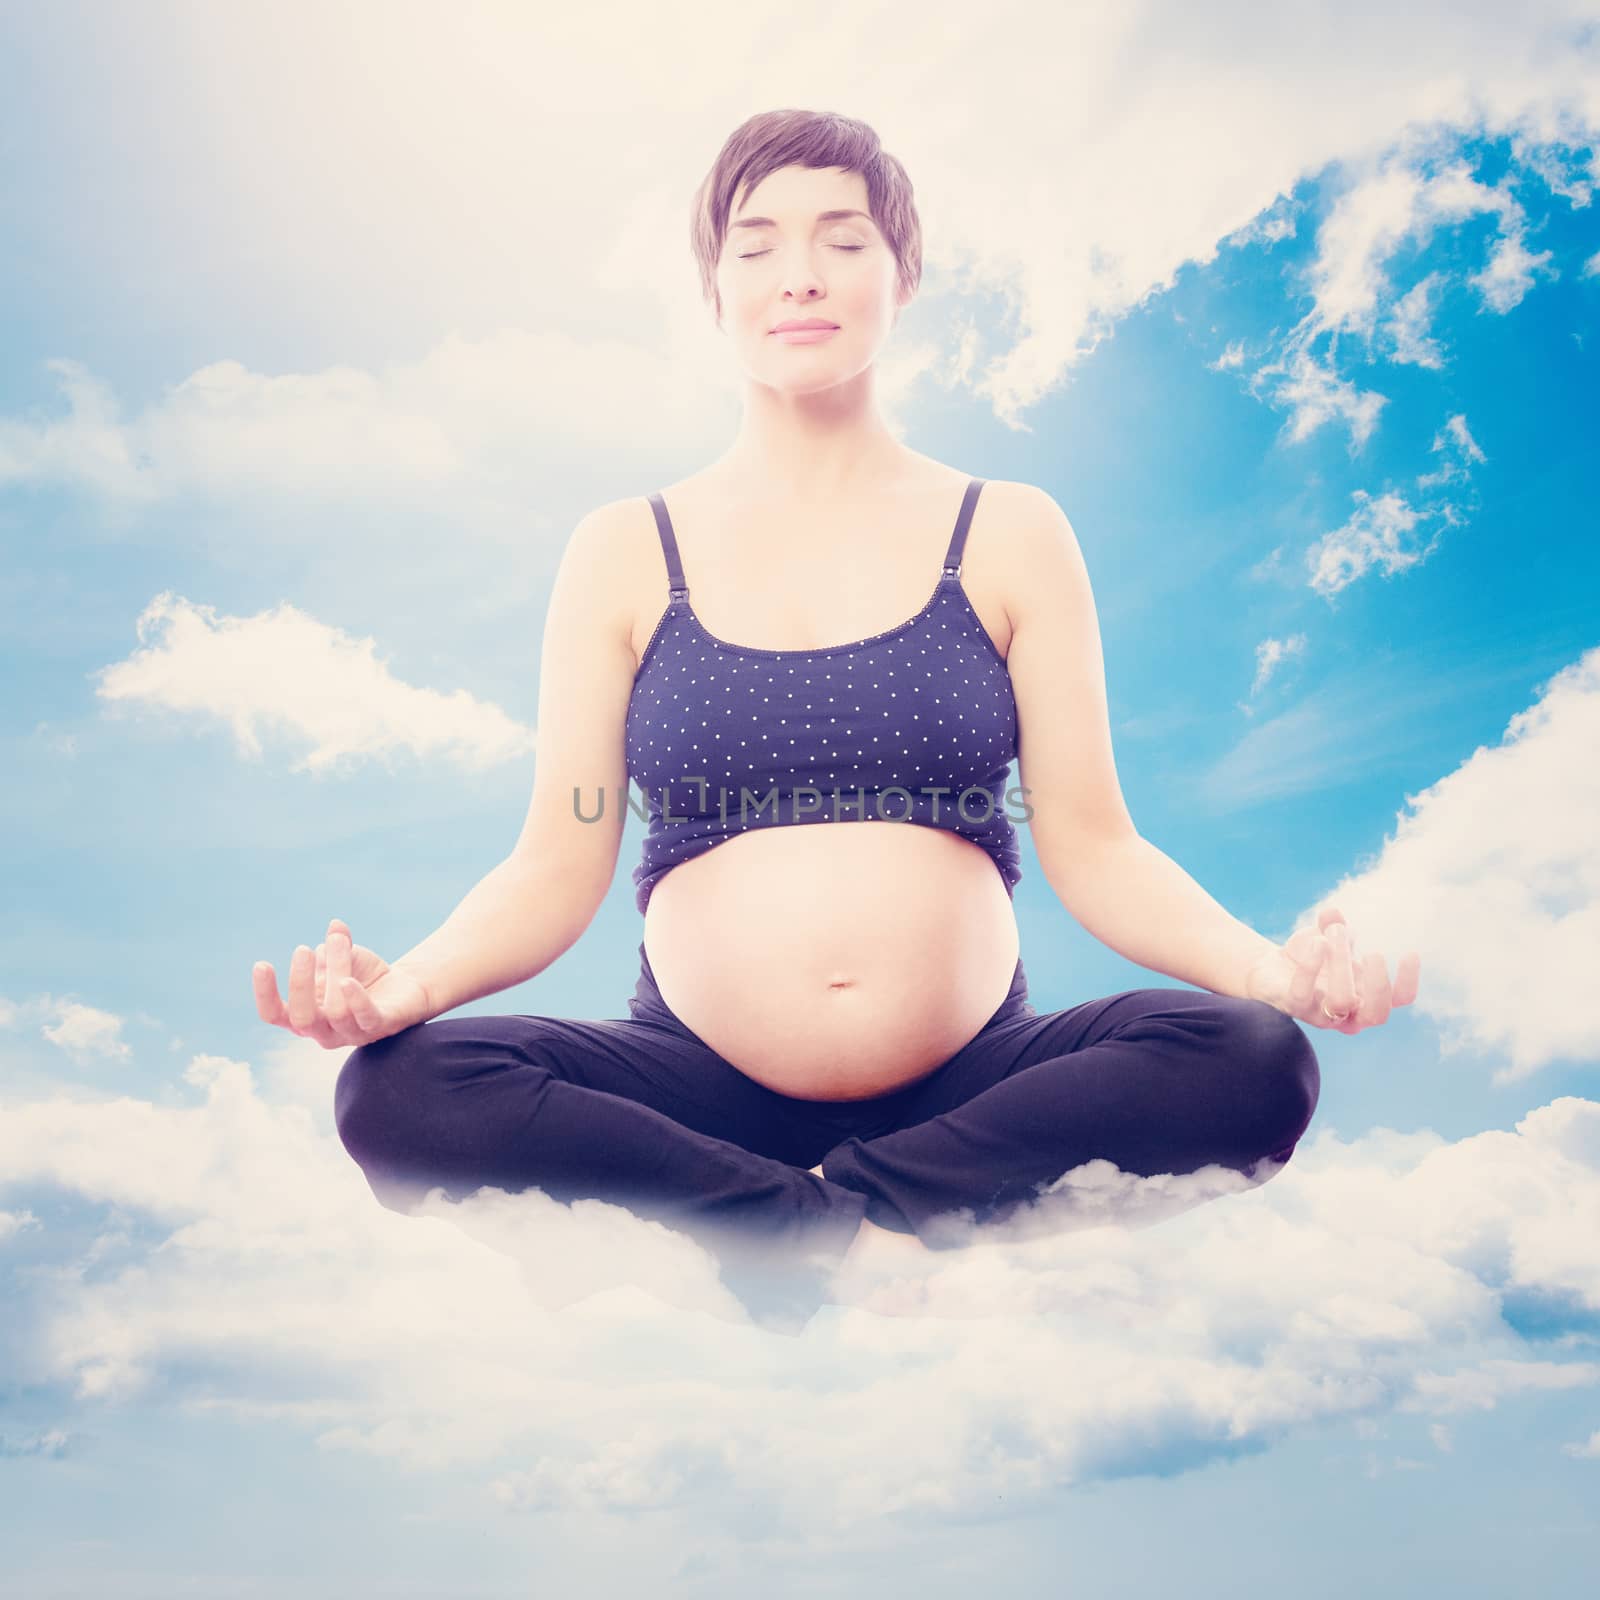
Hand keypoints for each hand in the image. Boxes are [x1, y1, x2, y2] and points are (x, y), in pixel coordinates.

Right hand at [252, 917, 431, 1048]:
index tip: (261, 964)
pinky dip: (355, 999)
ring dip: (335, 971)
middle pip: (302, 1018)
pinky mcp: (381, 1027)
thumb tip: (335, 927)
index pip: (275, 1015)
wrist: (407, 988)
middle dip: (299, 983)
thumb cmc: (364, 976)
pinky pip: (365, 1018)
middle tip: (303, 950)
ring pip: (336, 1011)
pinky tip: (348, 981)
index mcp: (307, 1017)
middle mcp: (325, 1032)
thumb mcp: (344, 957)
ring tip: (338, 942)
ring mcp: (353, 1034)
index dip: (264, 994)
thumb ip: (334, 945)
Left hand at [1243, 904, 1420, 1034]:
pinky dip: (1310, 967)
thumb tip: (1333, 913)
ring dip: (1342, 966)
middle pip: (1377, 1014)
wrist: (1269, 970)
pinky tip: (1316, 942)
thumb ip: (1334, 926)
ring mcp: (1321, 1014)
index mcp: (1367, 996)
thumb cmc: (1309, 956)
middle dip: (1378, 984)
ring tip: (1335, 935)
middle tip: (1374, 953)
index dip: (1409, 981)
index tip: (1410, 952)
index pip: (1399, 1000)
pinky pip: (1303, 993)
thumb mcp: (1326, 937)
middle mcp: (1349, 1013)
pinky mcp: (1294, 1007)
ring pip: (1341, 1002)